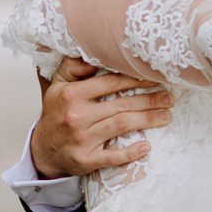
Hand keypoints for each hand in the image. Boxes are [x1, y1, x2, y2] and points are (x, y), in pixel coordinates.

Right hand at [31, 57, 174, 177]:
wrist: (43, 148)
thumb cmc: (56, 113)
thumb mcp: (58, 84)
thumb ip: (75, 66)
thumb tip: (96, 51)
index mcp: (72, 94)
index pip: (110, 83)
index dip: (135, 80)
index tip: (155, 78)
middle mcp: (76, 116)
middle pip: (121, 105)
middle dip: (149, 100)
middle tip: (169, 98)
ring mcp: (81, 140)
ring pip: (121, 126)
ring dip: (148, 120)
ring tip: (166, 116)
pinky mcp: (85, 160)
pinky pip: (112, 157)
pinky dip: (130, 152)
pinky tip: (146, 147)